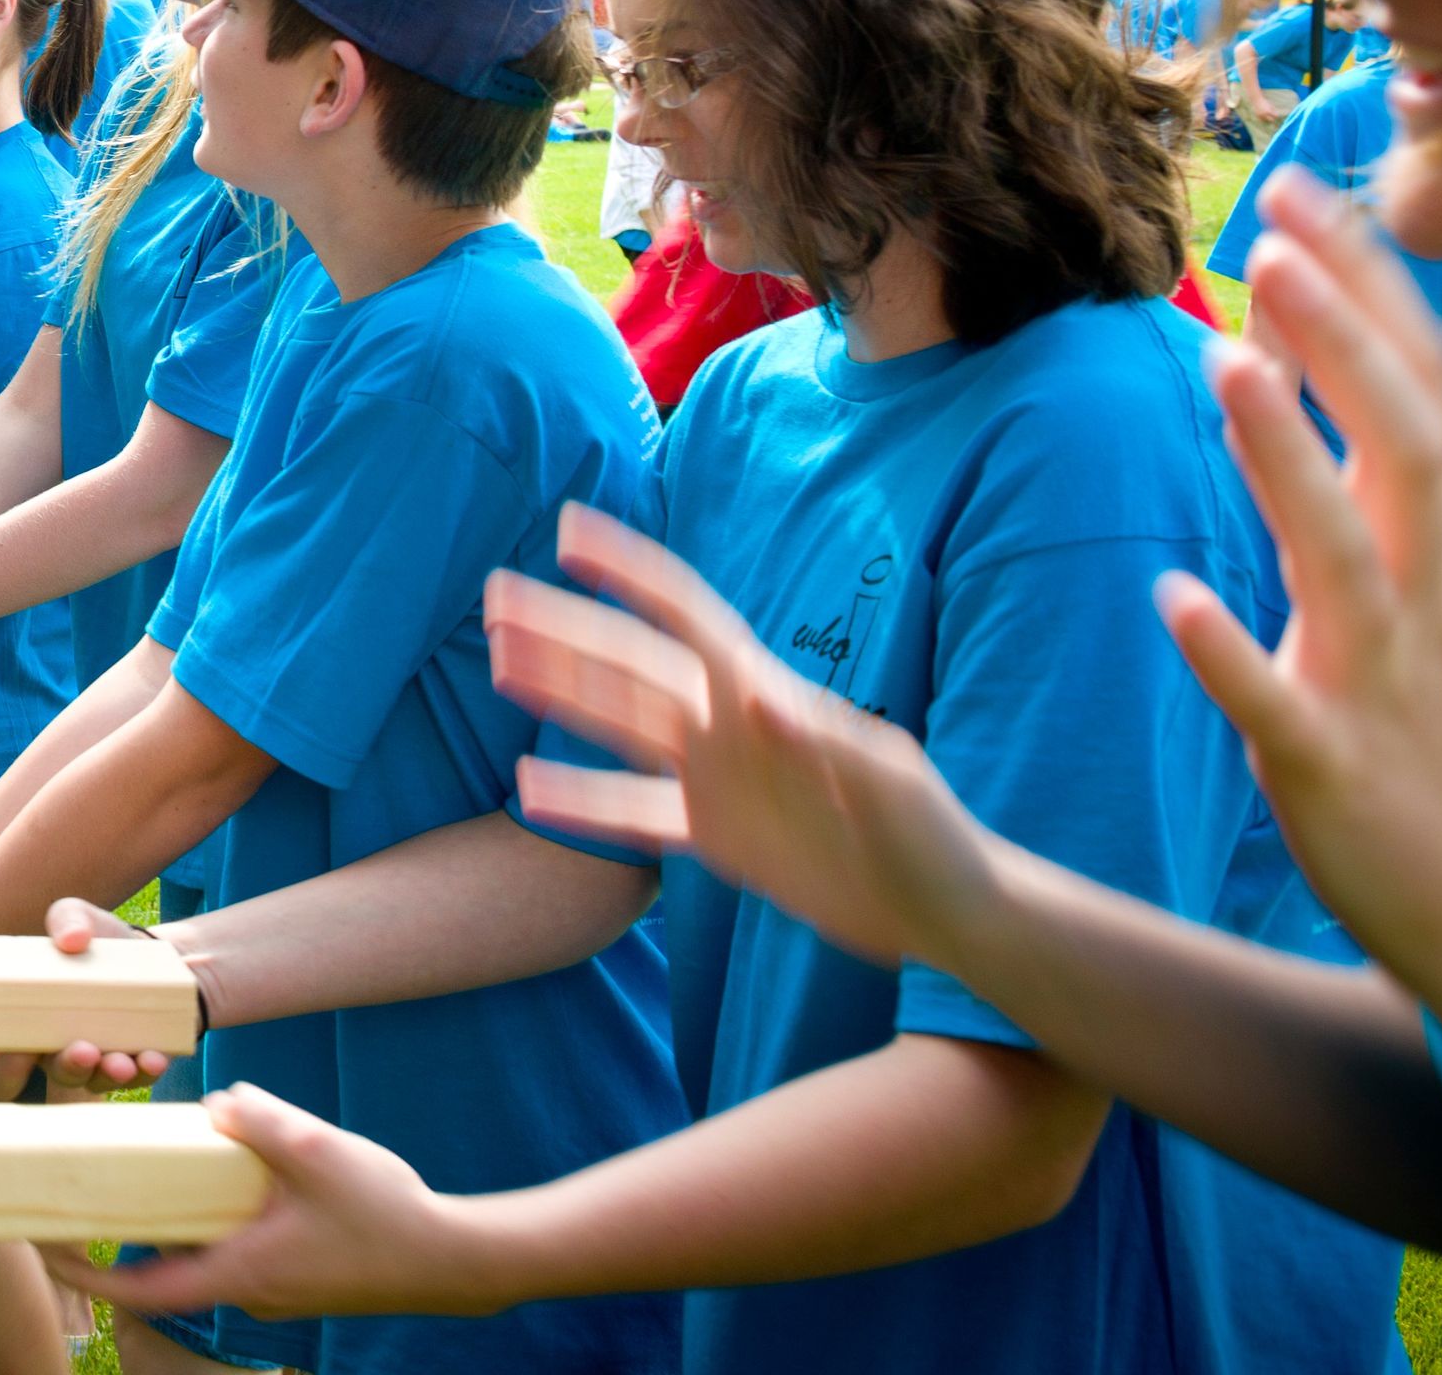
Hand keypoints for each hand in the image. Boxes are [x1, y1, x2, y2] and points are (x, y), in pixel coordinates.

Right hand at [13, 898, 179, 1096]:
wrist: (153, 952)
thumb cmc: (98, 940)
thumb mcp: (78, 917)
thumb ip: (67, 918)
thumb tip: (73, 938)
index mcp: (34, 1021)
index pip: (7, 1061)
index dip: (7, 1070)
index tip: (17, 1057)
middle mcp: (62, 1049)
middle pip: (57, 1074)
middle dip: (70, 1068)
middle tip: (84, 1051)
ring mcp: (100, 1061)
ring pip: (97, 1081)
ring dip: (109, 1075)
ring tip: (121, 1062)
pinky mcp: (136, 1064)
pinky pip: (138, 1078)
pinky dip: (145, 1071)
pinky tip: (153, 1059)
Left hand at [42, 1082, 500, 1324]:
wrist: (454, 1260)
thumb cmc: (386, 1215)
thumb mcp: (317, 1150)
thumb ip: (257, 1120)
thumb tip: (216, 1105)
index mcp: (238, 1271)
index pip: (139, 1290)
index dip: (85, 1276)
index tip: (42, 1251)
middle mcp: (247, 1289)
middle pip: (164, 1266)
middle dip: (124, 1230)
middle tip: (82, 1186)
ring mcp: (273, 1287)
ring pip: (203, 1252)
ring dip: (175, 1217)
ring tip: (148, 1164)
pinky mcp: (295, 1276)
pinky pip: (236, 1247)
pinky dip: (214, 1216)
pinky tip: (223, 1172)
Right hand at [487, 504, 989, 971]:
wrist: (944, 909)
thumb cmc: (931, 833)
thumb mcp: (888, 782)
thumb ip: (825, 739)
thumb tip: (759, 699)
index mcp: (767, 694)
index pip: (686, 617)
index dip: (629, 572)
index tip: (571, 531)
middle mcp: (728, 725)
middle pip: (630, 664)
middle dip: (564, 628)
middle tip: (496, 598)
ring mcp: (717, 778)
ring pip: (618, 725)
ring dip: (558, 693)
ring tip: (498, 665)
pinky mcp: (716, 836)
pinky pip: (633, 813)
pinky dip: (581, 804)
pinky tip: (529, 792)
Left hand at [1164, 171, 1441, 1016]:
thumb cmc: (1441, 726)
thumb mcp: (1415, 582)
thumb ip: (1357, 471)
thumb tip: (1287, 348)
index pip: (1423, 397)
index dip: (1367, 298)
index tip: (1300, 197)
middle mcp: (1435, 600)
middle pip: (1407, 449)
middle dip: (1343, 346)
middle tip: (1268, 242)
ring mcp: (1387, 685)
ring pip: (1341, 558)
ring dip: (1287, 459)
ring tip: (1224, 363)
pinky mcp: (1332, 773)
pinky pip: (1279, 708)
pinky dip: (1232, 653)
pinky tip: (1173, 596)